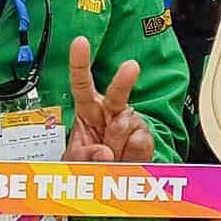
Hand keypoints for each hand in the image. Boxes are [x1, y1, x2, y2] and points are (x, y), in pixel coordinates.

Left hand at [64, 37, 154, 162]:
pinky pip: (140, 143)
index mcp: (88, 110)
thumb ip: (84, 156)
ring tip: (112, 157)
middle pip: (116, 94)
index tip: (80, 42)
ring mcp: (129, 122)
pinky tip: (125, 158)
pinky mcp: (145, 136)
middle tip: (131, 66)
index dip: (80, 63)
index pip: (81, 84)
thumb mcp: (76, 162)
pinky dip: (131, 156)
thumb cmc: (90, 163)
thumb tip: (104, 153)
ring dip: (116, 147)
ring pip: (125, 126)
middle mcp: (110, 112)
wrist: (114, 177)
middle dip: (123, 80)